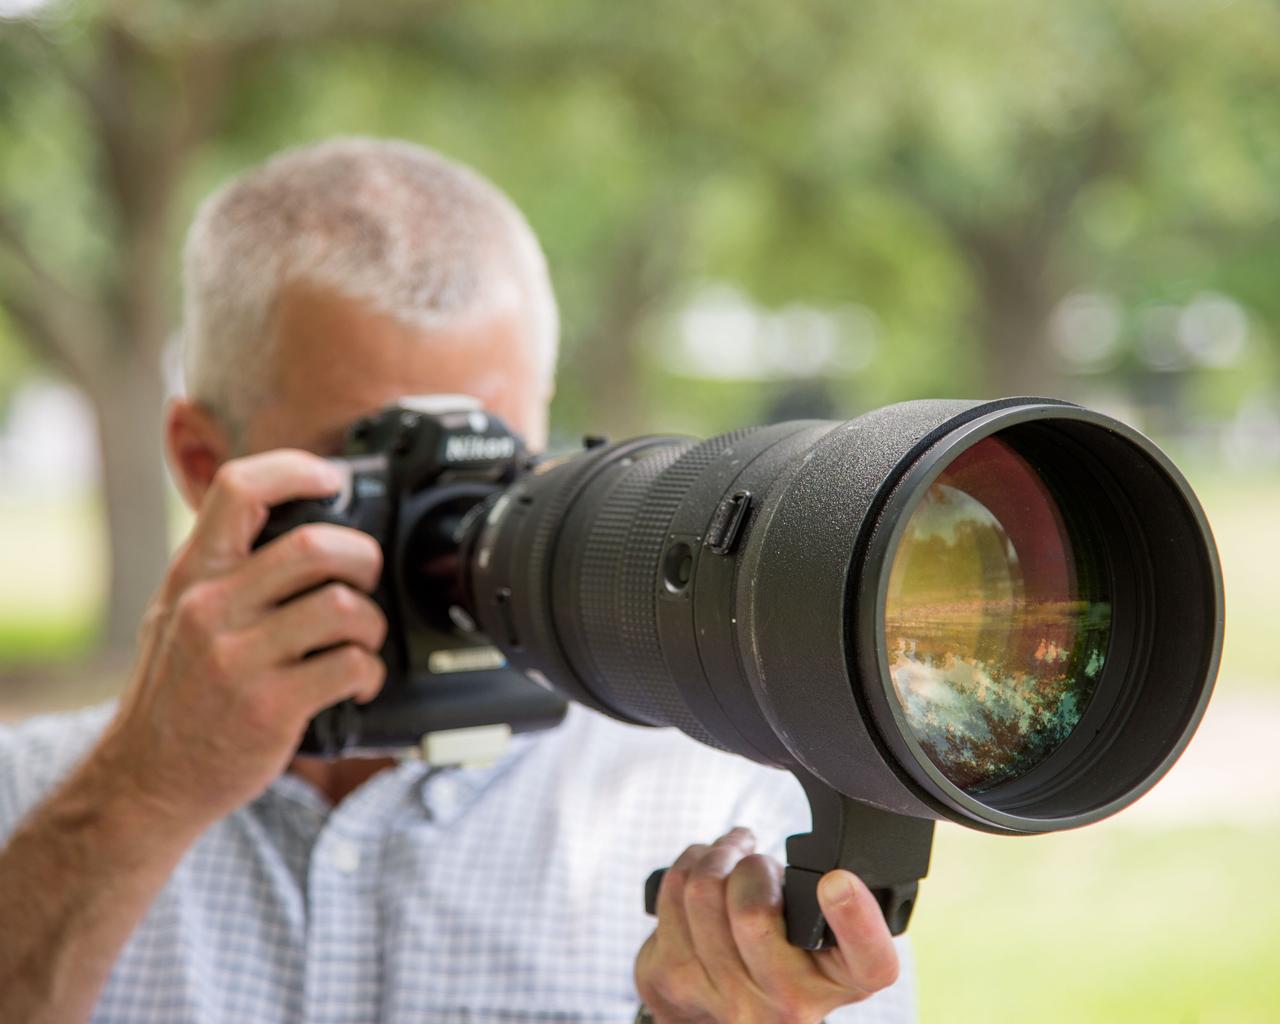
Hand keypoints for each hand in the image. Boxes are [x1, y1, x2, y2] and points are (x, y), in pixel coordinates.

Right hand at [95, 450, 386, 832]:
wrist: (146, 781)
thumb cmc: (177, 692)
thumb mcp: (180, 613)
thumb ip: (229, 571)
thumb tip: (306, 526)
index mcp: (193, 574)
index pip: (239, 489)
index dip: (296, 470)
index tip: (334, 480)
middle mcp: (210, 608)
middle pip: (315, 546)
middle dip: (362, 558)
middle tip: (365, 580)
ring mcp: (238, 658)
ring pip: (343, 607)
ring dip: (372, 622)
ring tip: (361, 640)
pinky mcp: (269, 706)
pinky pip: (351, 666)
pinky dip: (370, 673)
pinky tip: (358, 682)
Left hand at [635, 828, 899, 1023]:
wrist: (720, 1008)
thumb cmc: (785, 957)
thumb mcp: (832, 937)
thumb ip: (838, 904)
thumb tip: (830, 873)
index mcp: (844, 983)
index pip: (870, 962)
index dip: (854, 917)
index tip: (836, 881)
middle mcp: (792, 1005)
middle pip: (753, 910)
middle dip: (753, 864)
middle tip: (759, 864)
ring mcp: (728, 1001)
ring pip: (703, 892)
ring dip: (717, 855)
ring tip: (731, 858)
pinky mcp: (672, 981)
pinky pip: (672, 893)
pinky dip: (688, 864)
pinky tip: (703, 874)